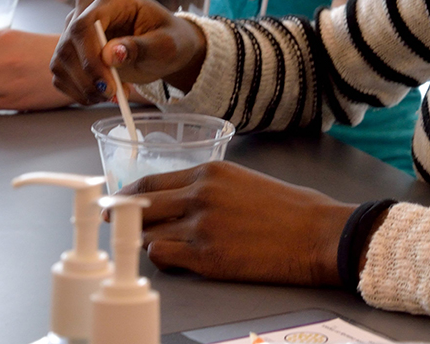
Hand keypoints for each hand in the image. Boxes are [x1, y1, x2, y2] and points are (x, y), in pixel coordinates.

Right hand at [51, 0, 205, 104]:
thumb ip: (140, 47)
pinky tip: (103, 94)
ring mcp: (74, 26)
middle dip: (89, 77)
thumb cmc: (170, 40)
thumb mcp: (166, 45)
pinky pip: (60, 74)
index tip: (108, 85)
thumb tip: (111, 55)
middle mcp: (88, 6)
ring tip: (115, 95)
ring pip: (61, 61)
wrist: (164, 47)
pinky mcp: (69, 48)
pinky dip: (79, 91)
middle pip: (70, 43)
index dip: (91, 57)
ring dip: (85, 87)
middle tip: (113, 96)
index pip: (86, 24)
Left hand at [121, 162, 351, 285]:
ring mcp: (200, 227)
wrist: (316, 233)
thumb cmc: (290, 208)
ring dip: (145, 240)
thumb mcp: (243, 181)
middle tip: (113, 224)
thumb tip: (178, 200)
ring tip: (152, 244)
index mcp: (210, 171)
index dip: (127, 195)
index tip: (116, 202)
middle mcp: (200, 195)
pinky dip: (161, 259)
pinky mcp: (206, 258)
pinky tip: (173, 258)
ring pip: (148, 233)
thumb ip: (207, 187)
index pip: (150, 182)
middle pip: (141, 206)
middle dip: (122, 216)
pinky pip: (163, 258)